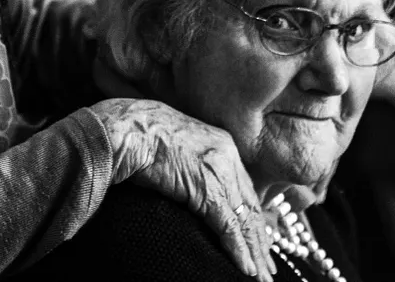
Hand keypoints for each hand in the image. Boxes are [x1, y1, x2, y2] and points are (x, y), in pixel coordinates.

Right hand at [89, 98, 275, 280]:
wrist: (127, 127)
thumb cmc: (140, 136)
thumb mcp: (177, 149)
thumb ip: (192, 167)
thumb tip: (191, 190)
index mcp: (222, 145)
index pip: (244, 190)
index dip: (253, 218)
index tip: (258, 241)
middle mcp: (228, 156)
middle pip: (251, 206)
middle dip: (259, 240)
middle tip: (267, 268)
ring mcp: (219, 171)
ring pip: (245, 219)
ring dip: (254, 252)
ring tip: (261, 277)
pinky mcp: (207, 188)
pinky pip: (228, 226)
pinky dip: (238, 250)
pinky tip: (246, 269)